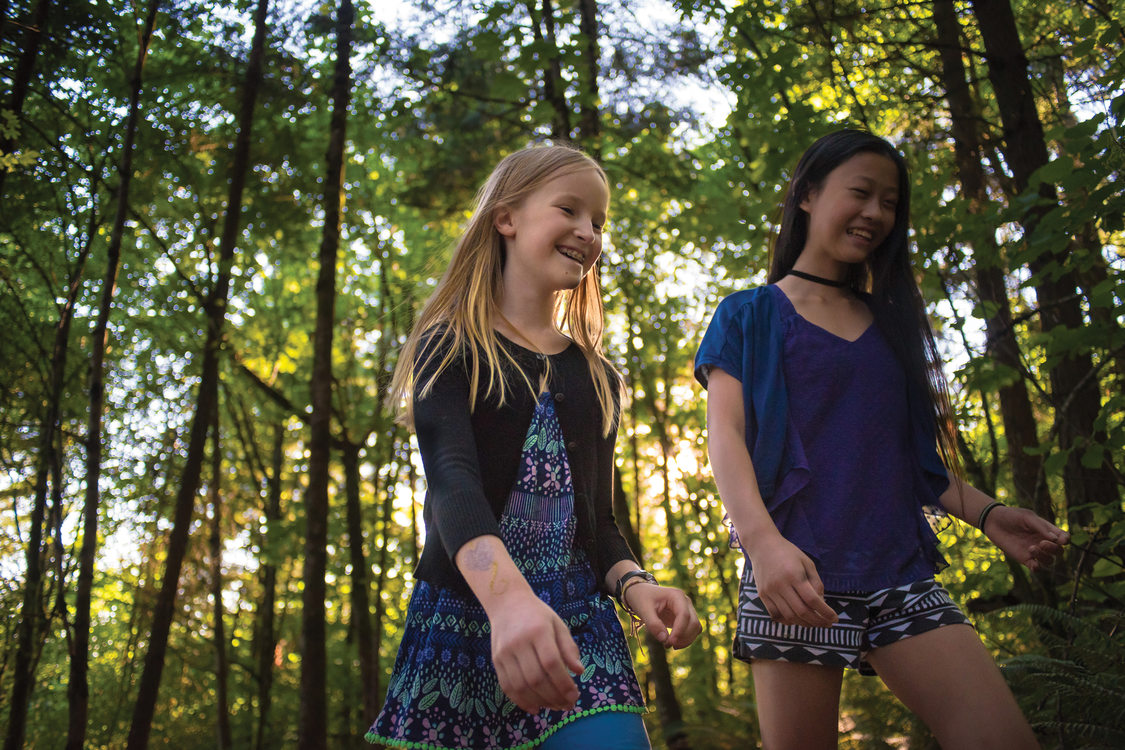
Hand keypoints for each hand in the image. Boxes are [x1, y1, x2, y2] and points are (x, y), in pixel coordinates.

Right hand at [489, 592, 583, 713]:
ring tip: (554, 707)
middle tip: (567, 705)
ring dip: (539, 702)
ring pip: (521, 686)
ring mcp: (504, 652)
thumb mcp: (558, 624)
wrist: (507, 603)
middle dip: (554, 697)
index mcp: (538, 630)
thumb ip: (568, 647)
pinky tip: (535, 708)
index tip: (575, 696)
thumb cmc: (537, 615)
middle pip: (536, 678)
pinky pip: (507, 687)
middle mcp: (519, 642)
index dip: (564, 684)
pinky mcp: (495, 660)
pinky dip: (521, 701)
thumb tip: (579, 672)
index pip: (551, 663)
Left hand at [621, 583, 702, 648]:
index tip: (669, 643)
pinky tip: (672, 643)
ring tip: (668, 645)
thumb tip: (664, 640)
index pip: (684, 615)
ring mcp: (687, 609)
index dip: (679, 631)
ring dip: (685, 640)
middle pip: (693, 622)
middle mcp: (685, 601)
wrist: (640, 593)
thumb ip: (653, 624)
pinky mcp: (685, 617)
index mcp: (676, 596)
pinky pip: (691, 630)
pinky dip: (685, 639)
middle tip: (666, 645)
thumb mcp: (643, 610)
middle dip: (683, 637)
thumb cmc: (641, 598)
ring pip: (695, 628)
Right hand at [746, 533, 837, 627]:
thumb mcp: (807, 562)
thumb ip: (816, 582)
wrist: (762, 545)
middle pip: (801, 611)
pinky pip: (775, 615)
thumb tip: (822, 603)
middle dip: (817, 621)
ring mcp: (769, 591)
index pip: (812, 600)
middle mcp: (780, 584)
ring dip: (804, 624)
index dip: (825, 612)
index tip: (835, 618)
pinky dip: (788, 621)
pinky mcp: (762, 594)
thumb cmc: (788, 552)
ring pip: (789, 616)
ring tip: (814, 623)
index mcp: (794, 575)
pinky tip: (797, 620)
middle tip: (827, 624)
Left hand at [983, 505, 1069, 571]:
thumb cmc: (1011, 516)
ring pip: (1049, 561)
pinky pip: (1036, 568)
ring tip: (1031, 548)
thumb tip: (1056, 539)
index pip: (1064, 538)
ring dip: (1044, 557)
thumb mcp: (1027, 517)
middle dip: (1054, 549)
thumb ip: (1041, 527)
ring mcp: (1034, 551)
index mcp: (1047, 531)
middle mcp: (1043, 542)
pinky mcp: (1024, 558)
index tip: (1060, 540)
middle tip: (1041, 543)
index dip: (1065, 540)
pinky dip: (1037, 568)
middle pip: (1059, 552)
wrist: (993, 521)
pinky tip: (1032, 563)